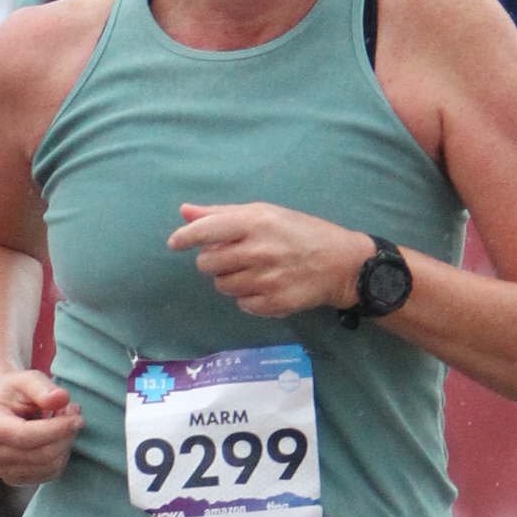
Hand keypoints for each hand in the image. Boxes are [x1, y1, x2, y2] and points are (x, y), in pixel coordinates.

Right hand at [0, 367, 81, 487]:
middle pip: (39, 454)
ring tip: (65, 421)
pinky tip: (59, 437)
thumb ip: (43, 387)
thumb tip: (62, 398)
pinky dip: (62, 455)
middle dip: (65, 435)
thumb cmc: (15, 391)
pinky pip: (50, 474)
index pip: (25, 436)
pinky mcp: (14, 479)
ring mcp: (0, 469)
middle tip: (75, 413)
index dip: (56, 430)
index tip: (78, 418)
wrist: (1, 407)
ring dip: (66, 444)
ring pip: (48, 466)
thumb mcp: (27, 379)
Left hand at [167, 200, 371, 315]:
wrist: (341, 264)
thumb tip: (185, 212)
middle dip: (214, 261)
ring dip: (230, 280)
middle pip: (208, 264)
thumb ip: (223, 214)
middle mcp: (259, 250)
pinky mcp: (273, 303)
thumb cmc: (300, 233)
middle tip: (234, 256)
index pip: (207, 230)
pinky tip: (266, 285)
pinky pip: (242, 304)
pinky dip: (248, 297)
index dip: (185, 237)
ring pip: (222, 286)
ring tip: (254, 270)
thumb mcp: (266, 213)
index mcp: (256, 222)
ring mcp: (266, 279)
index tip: (174, 243)